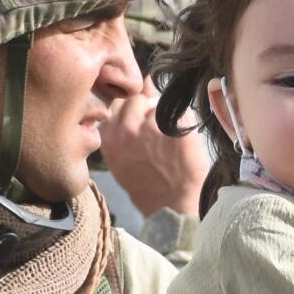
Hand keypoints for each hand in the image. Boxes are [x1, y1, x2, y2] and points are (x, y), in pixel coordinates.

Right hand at [97, 78, 210, 216]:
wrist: (170, 206)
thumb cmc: (145, 182)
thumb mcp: (120, 156)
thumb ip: (122, 123)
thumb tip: (136, 87)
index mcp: (109, 135)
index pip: (117, 101)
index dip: (131, 107)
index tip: (139, 121)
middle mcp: (127, 128)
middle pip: (137, 98)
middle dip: (147, 109)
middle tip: (156, 133)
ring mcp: (152, 127)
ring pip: (160, 103)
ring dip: (166, 115)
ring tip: (168, 140)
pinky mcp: (178, 128)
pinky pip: (182, 110)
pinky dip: (184, 122)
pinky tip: (182, 140)